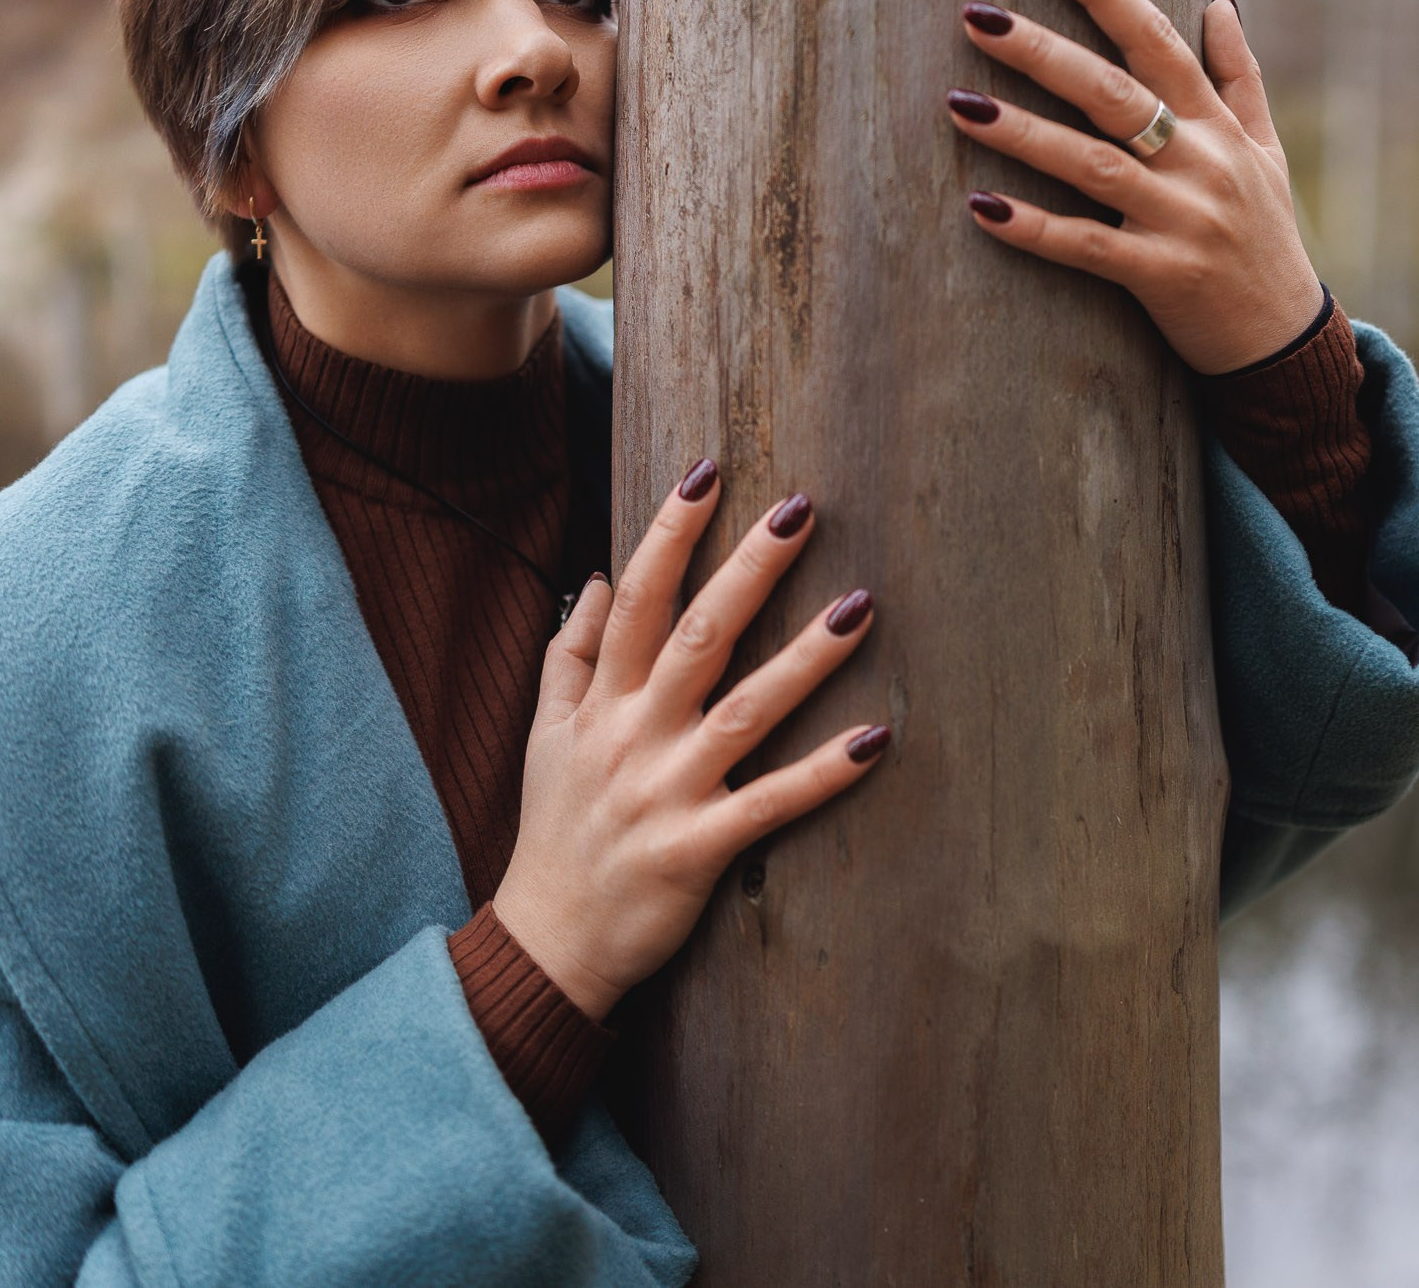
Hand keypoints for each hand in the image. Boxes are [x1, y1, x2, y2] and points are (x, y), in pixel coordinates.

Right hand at [491, 464, 889, 1021]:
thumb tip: (597, 578)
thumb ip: (569, 655)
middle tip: (803, 508)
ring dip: (806, 659)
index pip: (636, 599)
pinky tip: (875, 739)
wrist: (546, 944)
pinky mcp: (698, 849)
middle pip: (696, 635)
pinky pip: (770, 804)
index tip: (709, 473)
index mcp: (602, 703)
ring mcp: (667, 792)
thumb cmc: (554, 833)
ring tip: (861, 607)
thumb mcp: (544, 736)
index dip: (670, 534)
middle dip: (749, 569)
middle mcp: (634, 736)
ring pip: (744, 710)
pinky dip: (823, 774)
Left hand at [948, 0, 1322, 375]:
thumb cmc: (1266, 237)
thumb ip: (1239, 76)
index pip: (1158, 42)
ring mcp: (1180, 220)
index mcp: (1218, 127)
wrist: (1285, 342)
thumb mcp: (1267, 152)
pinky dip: (1033, 227)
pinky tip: (981, 206)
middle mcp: (1201, 164)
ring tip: (959, 105)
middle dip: (1043, 51)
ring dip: (1023, 134)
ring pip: (1092, 165)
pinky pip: (1086, 247)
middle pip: (1113, 93)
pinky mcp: (1160, 276)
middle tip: (976, 17)